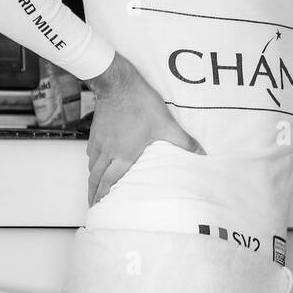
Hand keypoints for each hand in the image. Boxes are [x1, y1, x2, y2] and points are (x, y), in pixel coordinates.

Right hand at [85, 53, 203, 205]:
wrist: (117, 83)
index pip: (108, 184)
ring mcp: (99, 142)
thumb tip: (201, 153)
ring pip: (92, 167)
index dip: (101, 198)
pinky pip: (91, 153)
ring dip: (92, 180)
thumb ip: (183, 141)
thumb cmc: (139, 103)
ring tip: (95, 189)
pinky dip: (93, 163)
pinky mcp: (96, 132)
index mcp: (123, 155)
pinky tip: (97, 162)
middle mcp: (107, 152)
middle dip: (93, 194)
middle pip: (95, 179)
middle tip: (93, 206)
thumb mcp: (166, 124)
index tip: (98, 210)